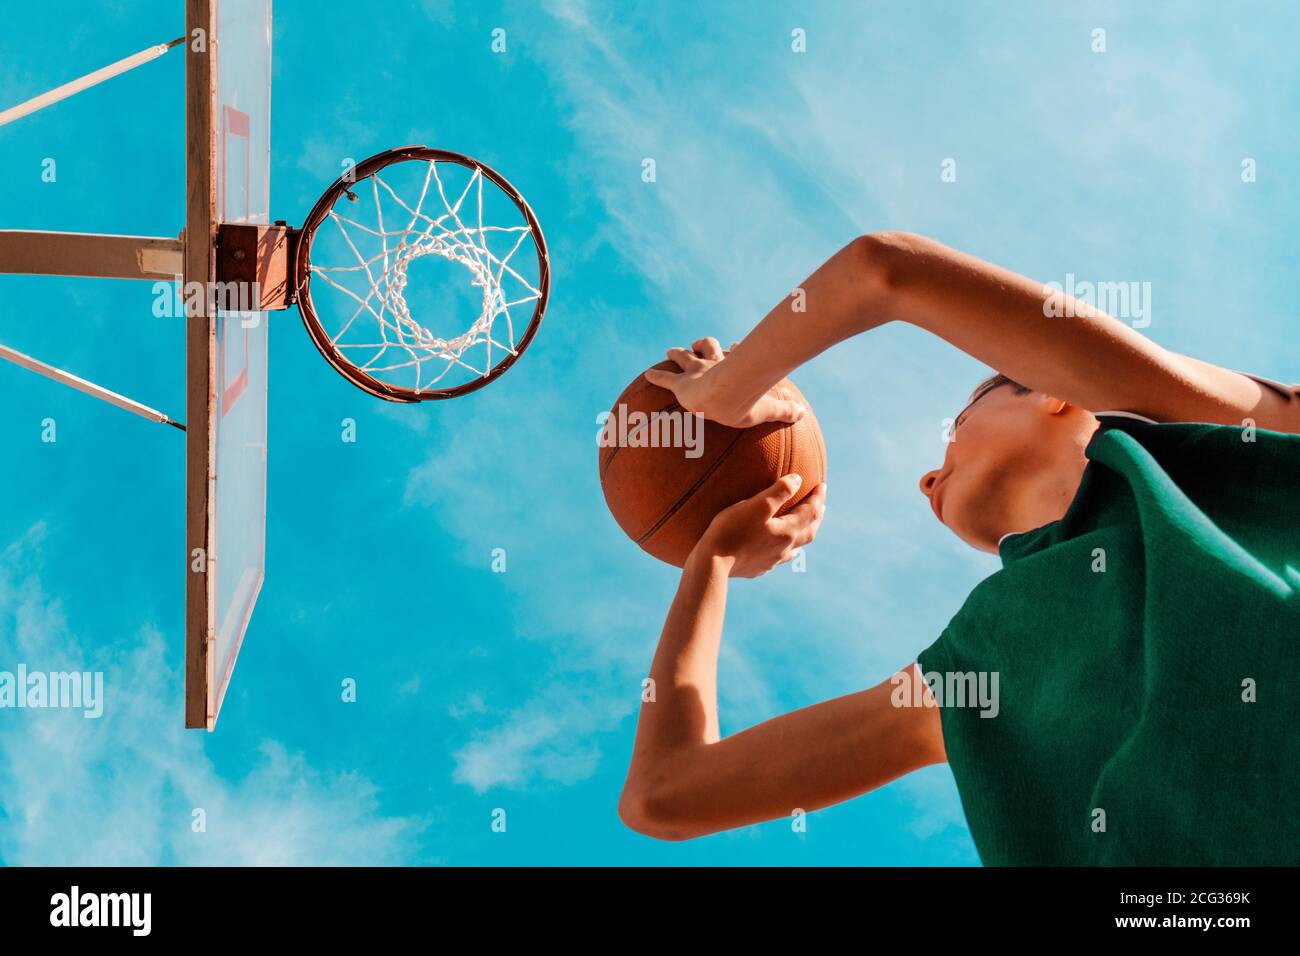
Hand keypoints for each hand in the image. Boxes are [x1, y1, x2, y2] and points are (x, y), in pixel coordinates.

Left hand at [645, 337, 805, 427]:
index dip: (733, 352)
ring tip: (670, 352)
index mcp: (734, 368)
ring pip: (685, 356)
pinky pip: (666, 379)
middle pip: (708, 348)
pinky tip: (646, 375)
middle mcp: (714, 365)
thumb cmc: (747, 402)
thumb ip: (786, 410)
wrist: (724, 397)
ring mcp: (696, 372)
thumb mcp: (770, 407)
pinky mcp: (682, 385)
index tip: (734, 347)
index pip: (733, 355)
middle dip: (704, 346)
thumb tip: (803, 414)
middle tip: (697, 346)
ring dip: (678, 354)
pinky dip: (656, 377)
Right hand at [691, 475, 826, 577]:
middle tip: (821, 506)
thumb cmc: (732, 530)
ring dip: (804, 534)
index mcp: (787, 531)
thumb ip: (779, 491)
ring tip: (805, 527)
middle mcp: (784, 548)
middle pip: (809, 531)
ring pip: (796, 547)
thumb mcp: (757, 505)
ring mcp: (772, 560)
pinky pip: (779, 559)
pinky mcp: (758, 568)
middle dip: (816, 516)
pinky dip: (786, 550)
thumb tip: (798, 479)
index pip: (811, 512)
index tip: (822, 485)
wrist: (712, 564)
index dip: (818, 497)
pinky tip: (780, 550)